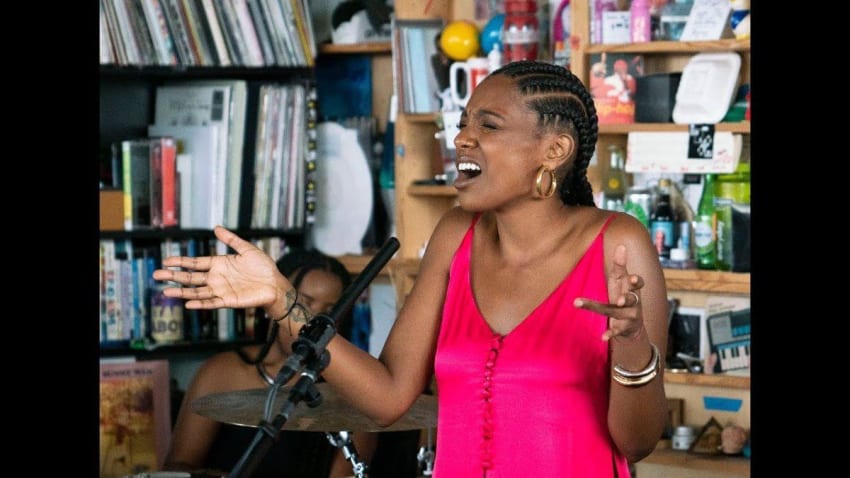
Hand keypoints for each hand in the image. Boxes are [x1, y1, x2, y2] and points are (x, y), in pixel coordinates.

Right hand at [152, 226, 292, 315]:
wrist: (275, 284)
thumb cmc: (263, 267)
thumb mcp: (247, 249)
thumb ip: (231, 240)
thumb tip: (216, 228)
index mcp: (219, 264)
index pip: (195, 263)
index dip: (181, 262)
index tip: (166, 260)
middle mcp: (216, 277)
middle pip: (190, 277)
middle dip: (173, 276)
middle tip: (156, 275)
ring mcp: (221, 290)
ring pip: (196, 291)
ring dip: (181, 292)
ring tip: (165, 292)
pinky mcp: (228, 300)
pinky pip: (211, 302)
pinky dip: (200, 303)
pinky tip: (188, 303)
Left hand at [573, 244, 644, 341]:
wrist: (631, 326)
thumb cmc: (623, 296)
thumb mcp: (620, 281)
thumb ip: (619, 266)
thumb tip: (621, 245)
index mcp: (632, 289)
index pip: (638, 284)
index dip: (636, 281)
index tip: (631, 278)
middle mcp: (634, 303)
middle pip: (632, 299)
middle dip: (628, 298)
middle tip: (620, 299)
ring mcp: (630, 317)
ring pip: (620, 313)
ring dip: (615, 311)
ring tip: (611, 309)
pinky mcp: (624, 328)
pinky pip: (617, 331)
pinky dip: (610, 333)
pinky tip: (602, 336)